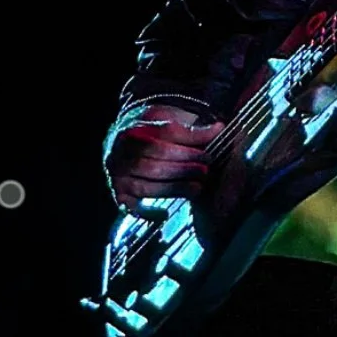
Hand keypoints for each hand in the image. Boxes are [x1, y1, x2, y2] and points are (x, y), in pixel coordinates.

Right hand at [107, 107, 225, 211]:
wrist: (120, 146)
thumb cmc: (150, 135)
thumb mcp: (165, 123)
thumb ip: (191, 130)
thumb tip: (219, 129)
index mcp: (134, 129)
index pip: (163, 135)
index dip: (189, 144)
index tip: (208, 154)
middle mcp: (120, 152)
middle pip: (153, 163)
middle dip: (183, 169)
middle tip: (205, 171)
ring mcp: (116, 174)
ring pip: (145, 186)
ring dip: (174, 189)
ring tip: (197, 188)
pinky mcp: (118, 193)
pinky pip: (131, 207)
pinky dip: (147, 212)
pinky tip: (164, 213)